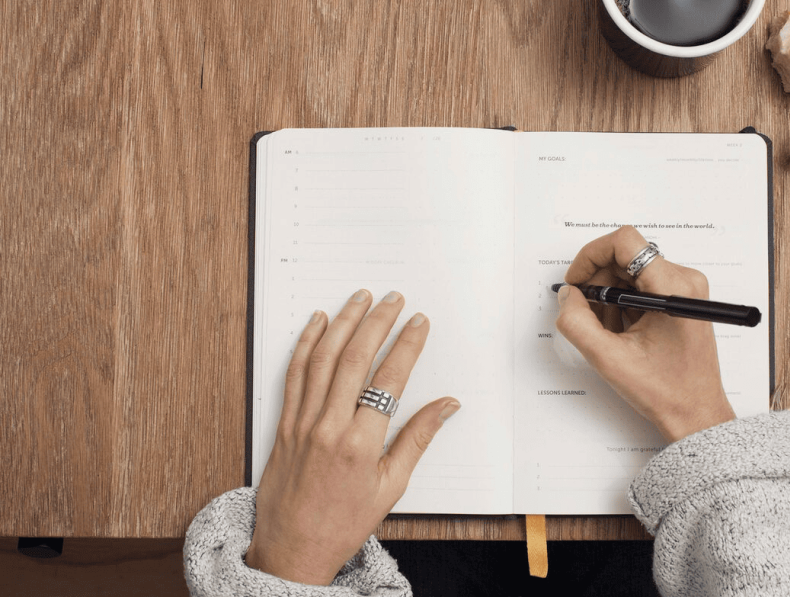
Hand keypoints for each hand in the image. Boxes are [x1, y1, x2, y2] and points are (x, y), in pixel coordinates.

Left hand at [244, 290, 459, 584]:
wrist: (293, 549)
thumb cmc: (344, 522)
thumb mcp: (392, 486)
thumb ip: (418, 439)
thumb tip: (447, 406)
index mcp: (361, 444)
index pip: (389, 379)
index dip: (406, 345)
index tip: (418, 323)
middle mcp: (329, 427)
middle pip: (355, 359)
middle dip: (377, 323)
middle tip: (393, 299)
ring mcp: (302, 423)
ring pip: (323, 359)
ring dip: (343, 323)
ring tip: (360, 299)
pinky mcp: (284, 424)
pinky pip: (294, 374)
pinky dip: (306, 344)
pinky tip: (318, 323)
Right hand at [556, 226, 735, 441]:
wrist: (695, 413)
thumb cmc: (666, 391)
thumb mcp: (609, 359)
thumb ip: (577, 322)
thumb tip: (568, 295)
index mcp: (673, 288)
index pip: (625, 242)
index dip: (591, 256)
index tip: (577, 281)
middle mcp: (684, 280)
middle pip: (625, 256)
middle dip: (599, 282)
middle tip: (587, 313)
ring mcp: (685, 288)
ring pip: (631, 271)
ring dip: (610, 296)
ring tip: (609, 331)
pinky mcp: (681, 298)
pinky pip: (642, 284)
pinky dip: (623, 303)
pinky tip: (623, 332)